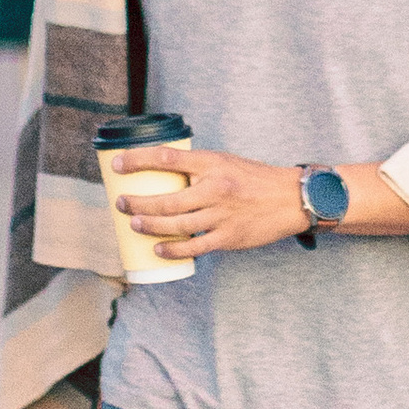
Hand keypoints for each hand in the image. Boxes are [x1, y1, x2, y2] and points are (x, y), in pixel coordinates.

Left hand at [116, 146, 306, 257]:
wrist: (290, 199)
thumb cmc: (254, 179)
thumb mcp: (225, 162)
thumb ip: (197, 169)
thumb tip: (163, 176)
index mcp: (212, 163)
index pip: (167, 158)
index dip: (137, 160)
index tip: (117, 164)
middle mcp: (215, 188)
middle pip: (167, 199)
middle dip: (137, 203)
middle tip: (121, 203)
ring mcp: (221, 215)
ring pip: (177, 225)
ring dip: (150, 226)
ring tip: (134, 224)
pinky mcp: (228, 237)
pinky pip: (195, 247)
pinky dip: (174, 250)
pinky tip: (158, 249)